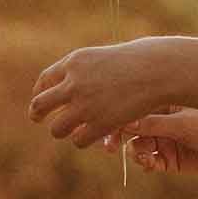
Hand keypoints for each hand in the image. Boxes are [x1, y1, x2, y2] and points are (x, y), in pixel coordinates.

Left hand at [30, 39, 174, 148]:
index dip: (40, 92)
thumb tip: (64, 87)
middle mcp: (74, 83)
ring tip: (70, 130)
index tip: (41, 101)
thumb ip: (82, 71)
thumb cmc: (138, 60)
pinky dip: (82, 140)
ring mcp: (86, 105)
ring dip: (62, 131)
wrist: (160, 69)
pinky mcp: (101, 123)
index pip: (44, 81)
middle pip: (39, 105)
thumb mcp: (103, 58)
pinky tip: (89, 136)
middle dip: (36, 114)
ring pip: (57, 128)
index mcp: (74, 62)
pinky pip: (79, 140)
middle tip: (37, 120)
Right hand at [104, 108, 197, 175]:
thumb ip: (153, 124)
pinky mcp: (169, 159)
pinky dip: (145, 163)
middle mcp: (160, 120)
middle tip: (110, 147)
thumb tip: (122, 121)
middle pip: (128, 128)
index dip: (116, 117)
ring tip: (142, 155)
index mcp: (163, 102)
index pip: (131, 107)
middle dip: (117, 137)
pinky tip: (149, 163)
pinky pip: (148, 161)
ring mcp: (164, 139)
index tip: (106, 125)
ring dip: (134, 151)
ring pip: (136, 146)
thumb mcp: (183, 122)